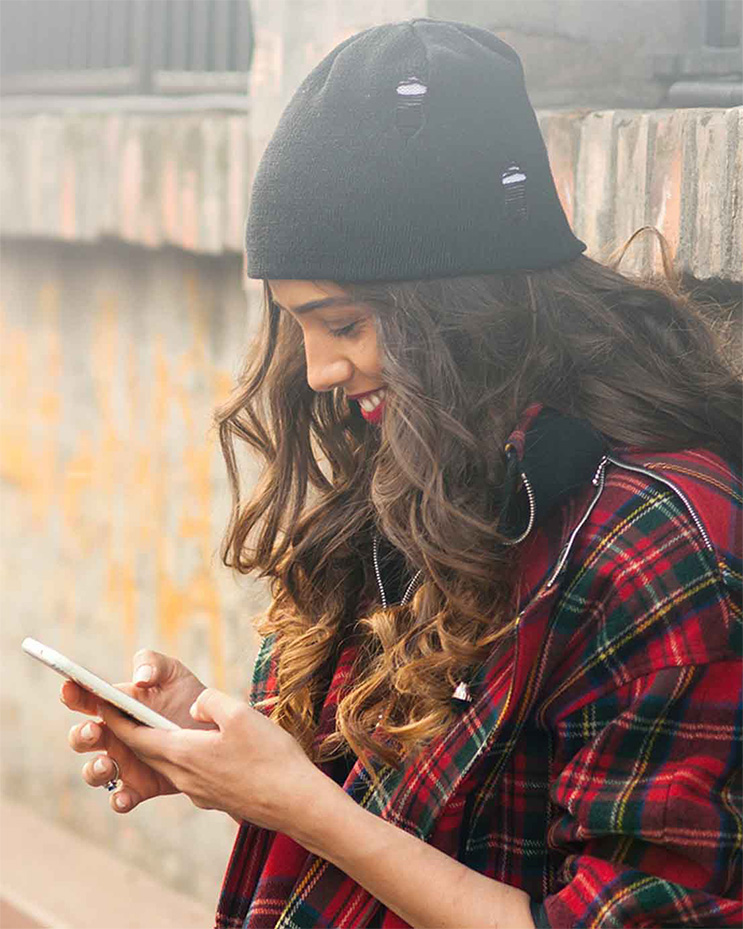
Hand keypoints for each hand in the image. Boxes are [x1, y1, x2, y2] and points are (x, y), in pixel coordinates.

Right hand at [61, 649, 212, 813]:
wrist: (215, 732)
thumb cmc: (187, 697)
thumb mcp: (173, 673)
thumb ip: (153, 664)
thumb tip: (140, 680)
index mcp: (114, 706)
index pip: (85, 700)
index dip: (73, 694)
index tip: (69, 688)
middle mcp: (113, 736)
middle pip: (81, 738)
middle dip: (81, 735)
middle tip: (95, 730)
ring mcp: (123, 763)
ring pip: (94, 772)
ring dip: (94, 770)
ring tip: (107, 764)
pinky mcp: (140, 787)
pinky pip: (121, 799)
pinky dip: (119, 800)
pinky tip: (126, 796)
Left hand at [98, 687, 327, 833]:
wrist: (296, 802)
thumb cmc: (270, 757)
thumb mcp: (240, 714)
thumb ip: (209, 703)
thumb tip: (194, 706)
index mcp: (183, 753)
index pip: (136, 736)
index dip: (118, 719)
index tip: (103, 704)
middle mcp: (184, 776)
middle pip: (148, 752)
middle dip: (132, 732)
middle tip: (124, 712)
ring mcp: (199, 791)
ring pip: (169, 764)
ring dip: (158, 746)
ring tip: (160, 727)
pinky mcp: (215, 798)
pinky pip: (190, 774)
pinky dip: (184, 758)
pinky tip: (202, 749)